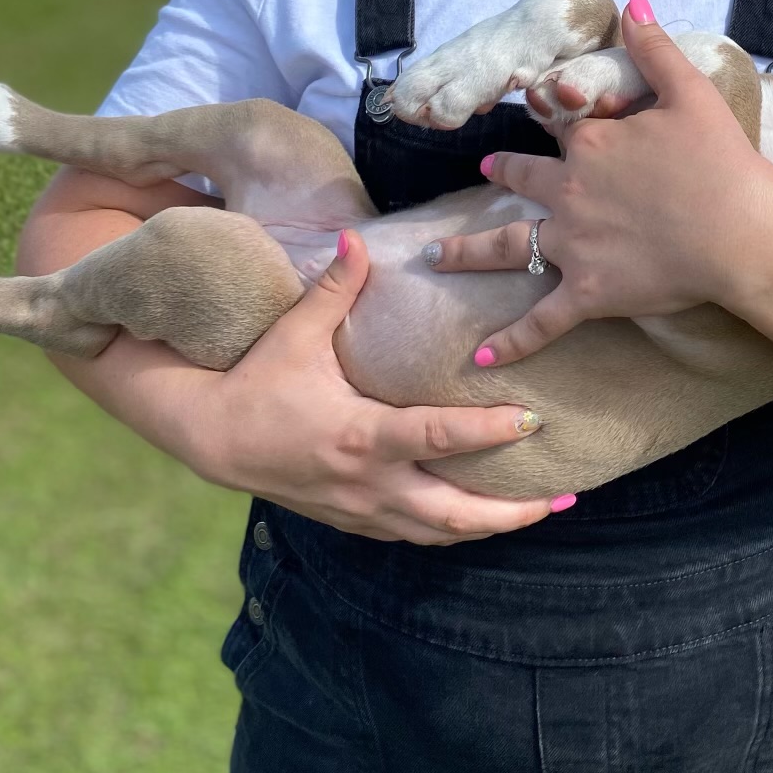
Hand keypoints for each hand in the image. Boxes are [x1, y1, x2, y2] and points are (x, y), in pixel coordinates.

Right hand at [185, 230, 562, 543]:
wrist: (210, 436)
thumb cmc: (256, 379)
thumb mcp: (294, 332)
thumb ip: (335, 289)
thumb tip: (358, 238)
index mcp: (358, 434)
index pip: (437, 439)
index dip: (488, 433)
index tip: (533, 421)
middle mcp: (366, 482)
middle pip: (452, 513)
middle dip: (511, 511)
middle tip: (562, 495)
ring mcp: (360, 509)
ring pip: (438, 532)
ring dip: (490, 526)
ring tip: (539, 510)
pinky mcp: (352, 520)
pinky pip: (414, 534)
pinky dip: (452, 528)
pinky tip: (481, 518)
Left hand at [428, 0, 764, 367]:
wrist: (740, 229)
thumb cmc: (720, 160)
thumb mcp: (689, 91)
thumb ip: (654, 47)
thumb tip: (632, 2)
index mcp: (592, 144)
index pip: (562, 127)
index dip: (553, 119)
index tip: (539, 113)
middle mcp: (571, 191)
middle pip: (524, 179)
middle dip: (501, 173)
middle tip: (481, 173)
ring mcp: (574, 244)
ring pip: (510, 245)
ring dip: (470, 251)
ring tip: (438, 256)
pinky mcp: (587, 293)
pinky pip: (541, 321)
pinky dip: (509, 342)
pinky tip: (478, 359)